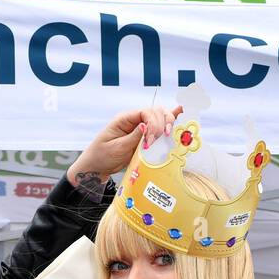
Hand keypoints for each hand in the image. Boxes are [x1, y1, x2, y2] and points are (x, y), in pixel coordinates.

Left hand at [65, 104, 183, 201]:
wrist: (96, 167)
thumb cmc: (102, 156)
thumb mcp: (115, 148)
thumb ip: (132, 137)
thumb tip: (145, 126)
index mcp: (125, 119)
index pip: (145, 112)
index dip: (153, 124)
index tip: (151, 140)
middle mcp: (134, 121)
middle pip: (156, 112)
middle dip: (161, 125)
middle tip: (159, 140)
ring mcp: (140, 128)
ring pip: (160, 118)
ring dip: (167, 124)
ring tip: (169, 136)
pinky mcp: (145, 137)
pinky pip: (159, 126)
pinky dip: (170, 120)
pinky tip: (182, 111)